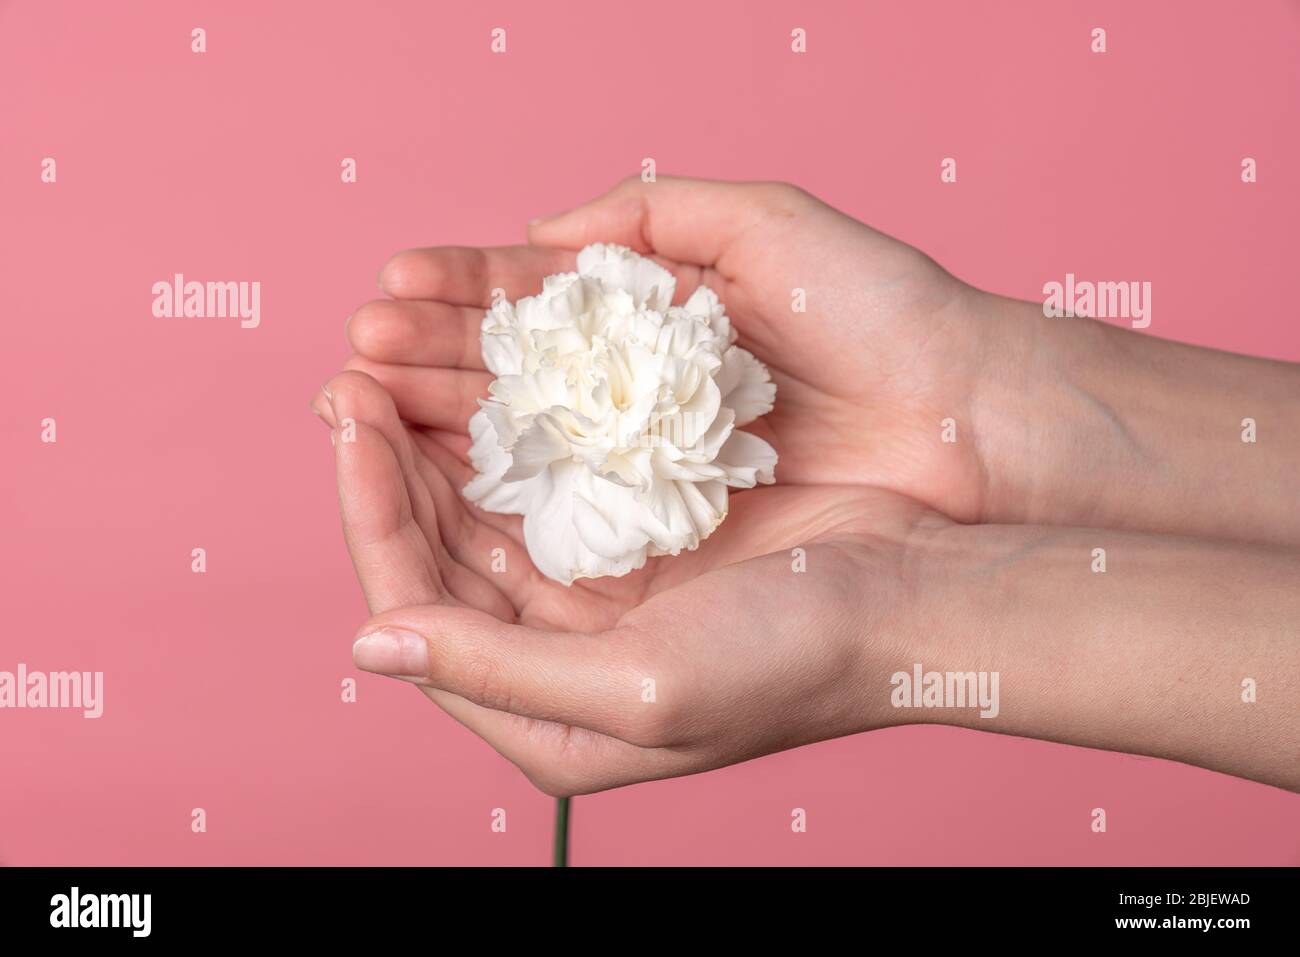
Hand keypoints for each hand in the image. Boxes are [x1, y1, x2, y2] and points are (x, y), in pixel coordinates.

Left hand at [314, 370, 942, 793]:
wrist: (916, 602)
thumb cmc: (791, 662)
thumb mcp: (638, 688)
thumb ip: (497, 669)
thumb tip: (370, 644)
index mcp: (546, 717)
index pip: (415, 607)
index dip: (371, 513)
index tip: (349, 420)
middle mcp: (558, 658)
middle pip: (439, 552)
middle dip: (390, 465)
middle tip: (354, 374)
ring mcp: (596, 594)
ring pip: (484, 509)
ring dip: (438, 440)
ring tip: (395, 365)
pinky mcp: (636, 539)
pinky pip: (546, 479)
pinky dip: (510, 430)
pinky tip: (481, 380)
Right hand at [338, 176, 998, 528]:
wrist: (967, 418)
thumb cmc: (879, 312)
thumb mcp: (767, 226)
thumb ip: (653, 217)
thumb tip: (540, 236)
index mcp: (654, 323)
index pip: (533, 308)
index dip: (459, 299)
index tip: (389, 293)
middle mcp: (639, 400)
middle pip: (510, 381)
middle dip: (425, 364)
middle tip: (356, 356)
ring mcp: (647, 471)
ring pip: (521, 448)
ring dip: (438, 425)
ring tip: (365, 400)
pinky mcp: (667, 537)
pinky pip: (566, 512)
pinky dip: (498, 494)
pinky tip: (432, 471)